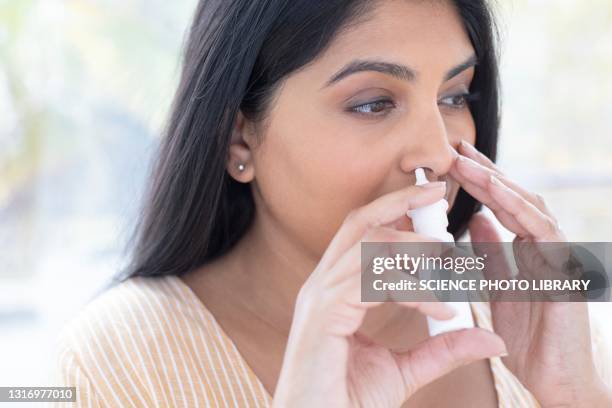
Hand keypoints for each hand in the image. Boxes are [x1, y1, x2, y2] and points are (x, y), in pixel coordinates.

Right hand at [272, 182, 506, 407]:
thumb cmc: (348, 401)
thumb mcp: (405, 370)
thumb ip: (443, 349)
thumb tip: (488, 336)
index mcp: (334, 291)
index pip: (362, 234)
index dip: (395, 212)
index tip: (433, 204)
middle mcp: (321, 285)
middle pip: (358, 223)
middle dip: (398, 201)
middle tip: (438, 191)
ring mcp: (318, 297)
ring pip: (368, 248)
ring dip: (413, 245)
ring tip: (451, 255)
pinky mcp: (323, 315)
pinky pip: (371, 283)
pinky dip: (412, 290)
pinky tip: (443, 310)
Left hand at [451, 140, 609, 406]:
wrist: (558, 381)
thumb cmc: (531, 339)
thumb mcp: (501, 288)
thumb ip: (492, 255)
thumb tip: (475, 220)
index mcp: (530, 250)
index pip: (503, 207)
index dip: (479, 182)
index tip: (452, 162)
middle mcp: (547, 246)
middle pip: (514, 198)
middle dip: (484, 172)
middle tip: (455, 148)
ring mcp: (560, 255)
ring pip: (528, 206)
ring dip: (495, 181)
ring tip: (465, 161)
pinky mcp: (567, 270)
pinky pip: (542, 231)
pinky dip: (517, 207)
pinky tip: (494, 189)